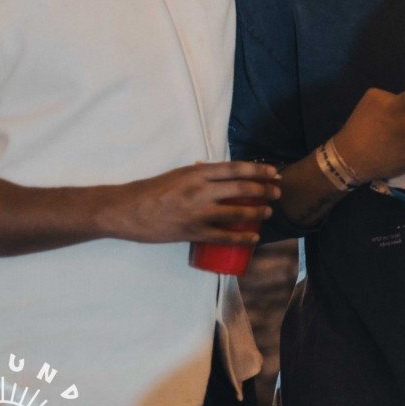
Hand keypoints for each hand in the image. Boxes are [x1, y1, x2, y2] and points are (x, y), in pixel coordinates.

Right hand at [107, 161, 278, 243]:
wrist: (127, 210)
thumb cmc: (152, 190)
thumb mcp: (179, 174)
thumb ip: (201, 174)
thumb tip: (223, 176)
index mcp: (197, 172)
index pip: (236, 168)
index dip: (258, 169)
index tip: (273, 172)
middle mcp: (200, 190)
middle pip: (242, 188)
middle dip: (264, 190)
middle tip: (277, 192)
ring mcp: (197, 212)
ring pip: (237, 212)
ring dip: (257, 212)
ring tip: (268, 212)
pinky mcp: (192, 232)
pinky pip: (223, 236)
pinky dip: (242, 237)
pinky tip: (254, 237)